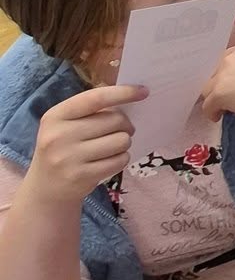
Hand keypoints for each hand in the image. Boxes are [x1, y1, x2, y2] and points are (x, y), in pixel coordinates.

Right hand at [22, 86, 145, 207]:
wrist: (46, 188)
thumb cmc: (62, 148)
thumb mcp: (64, 124)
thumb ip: (90, 108)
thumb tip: (127, 95)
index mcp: (56, 115)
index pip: (95, 98)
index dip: (122, 93)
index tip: (143, 91)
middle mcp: (59, 135)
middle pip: (114, 120)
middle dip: (125, 124)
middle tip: (122, 130)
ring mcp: (69, 157)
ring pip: (121, 141)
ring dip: (124, 142)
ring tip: (113, 146)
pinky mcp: (82, 176)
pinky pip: (120, 160)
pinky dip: (122, 158)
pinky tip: (111, 160)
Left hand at [198, 42, 234, 123]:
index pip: (225, 59)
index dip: (225, 72)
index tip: (230, 82)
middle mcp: (231, 58)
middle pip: (213, 73)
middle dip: (217, 84)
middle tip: (224, 96)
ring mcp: (224, 75)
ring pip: (207, 89)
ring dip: (213, 98)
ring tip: (222, 108)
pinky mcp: (220, 92)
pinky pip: (207, 105)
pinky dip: (212, 112)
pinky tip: (219, 117)